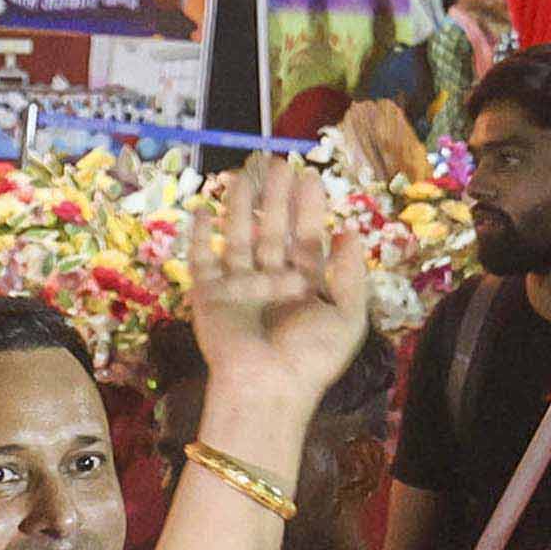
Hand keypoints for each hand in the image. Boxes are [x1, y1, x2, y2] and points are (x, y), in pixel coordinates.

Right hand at [187, 159, 375, 450]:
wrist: (267, 387)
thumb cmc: (311, 356)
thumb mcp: (348, 315)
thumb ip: (351, 273)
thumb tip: (349, 233)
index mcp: (306, 287)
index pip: (307, 238)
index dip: (309, 208)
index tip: (310, 176)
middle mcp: (272, 282)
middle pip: (272, 231)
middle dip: (276, 197)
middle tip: (277, 162)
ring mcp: (239, 287)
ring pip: (238, 236)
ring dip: (241, 205)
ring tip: (244, 172)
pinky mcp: (209, 295)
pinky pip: (201, 259)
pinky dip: (199, 235)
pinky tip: (202, 209)